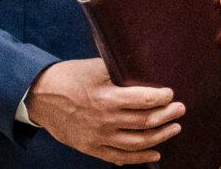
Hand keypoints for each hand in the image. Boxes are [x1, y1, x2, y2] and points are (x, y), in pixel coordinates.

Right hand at [25, 58, 184, 164]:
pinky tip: (155, 152)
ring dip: (160, 136)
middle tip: (180, 109)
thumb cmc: (70, 77)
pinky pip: (119, 157)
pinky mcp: (91, 148)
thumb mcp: (96, 67)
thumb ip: (120, 68)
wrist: (40, 97)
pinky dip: (139, 157)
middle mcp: (105, 120)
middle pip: (144, 122)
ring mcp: (98, 137)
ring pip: (137, 143)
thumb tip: (145, 63)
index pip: (143, 100)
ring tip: (175, 128)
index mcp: (107, 98)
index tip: (171, 93)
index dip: (162, 98)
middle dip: (167, 116)